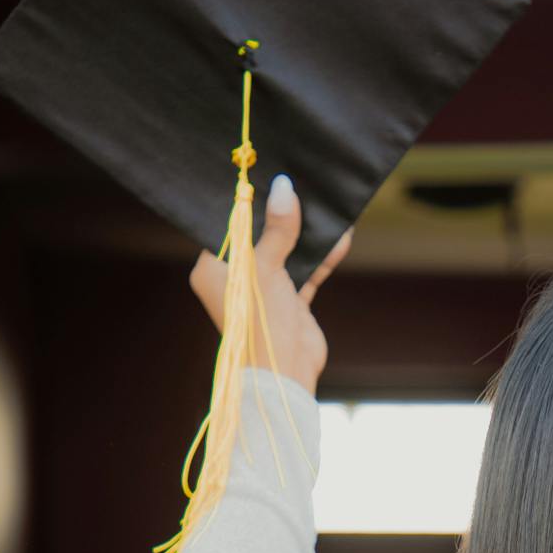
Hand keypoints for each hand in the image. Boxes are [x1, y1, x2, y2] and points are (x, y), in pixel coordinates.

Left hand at [189, 174, 351, 395]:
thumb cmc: (260, 322)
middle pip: (259, 237)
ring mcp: (263, 291)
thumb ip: (276, 228)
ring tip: (324, 205)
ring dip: (305, 235)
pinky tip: (340, 238)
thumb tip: (284, 187)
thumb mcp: (265, 267)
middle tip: (296, 182)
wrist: (286, 376)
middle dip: (280, 214)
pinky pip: (306, 272)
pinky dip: (321, 258)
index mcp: (212, 270)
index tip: (262, 176)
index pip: (225, 226)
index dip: (244, 203)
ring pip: (285, 253)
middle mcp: (235, 279)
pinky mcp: (289, 303)